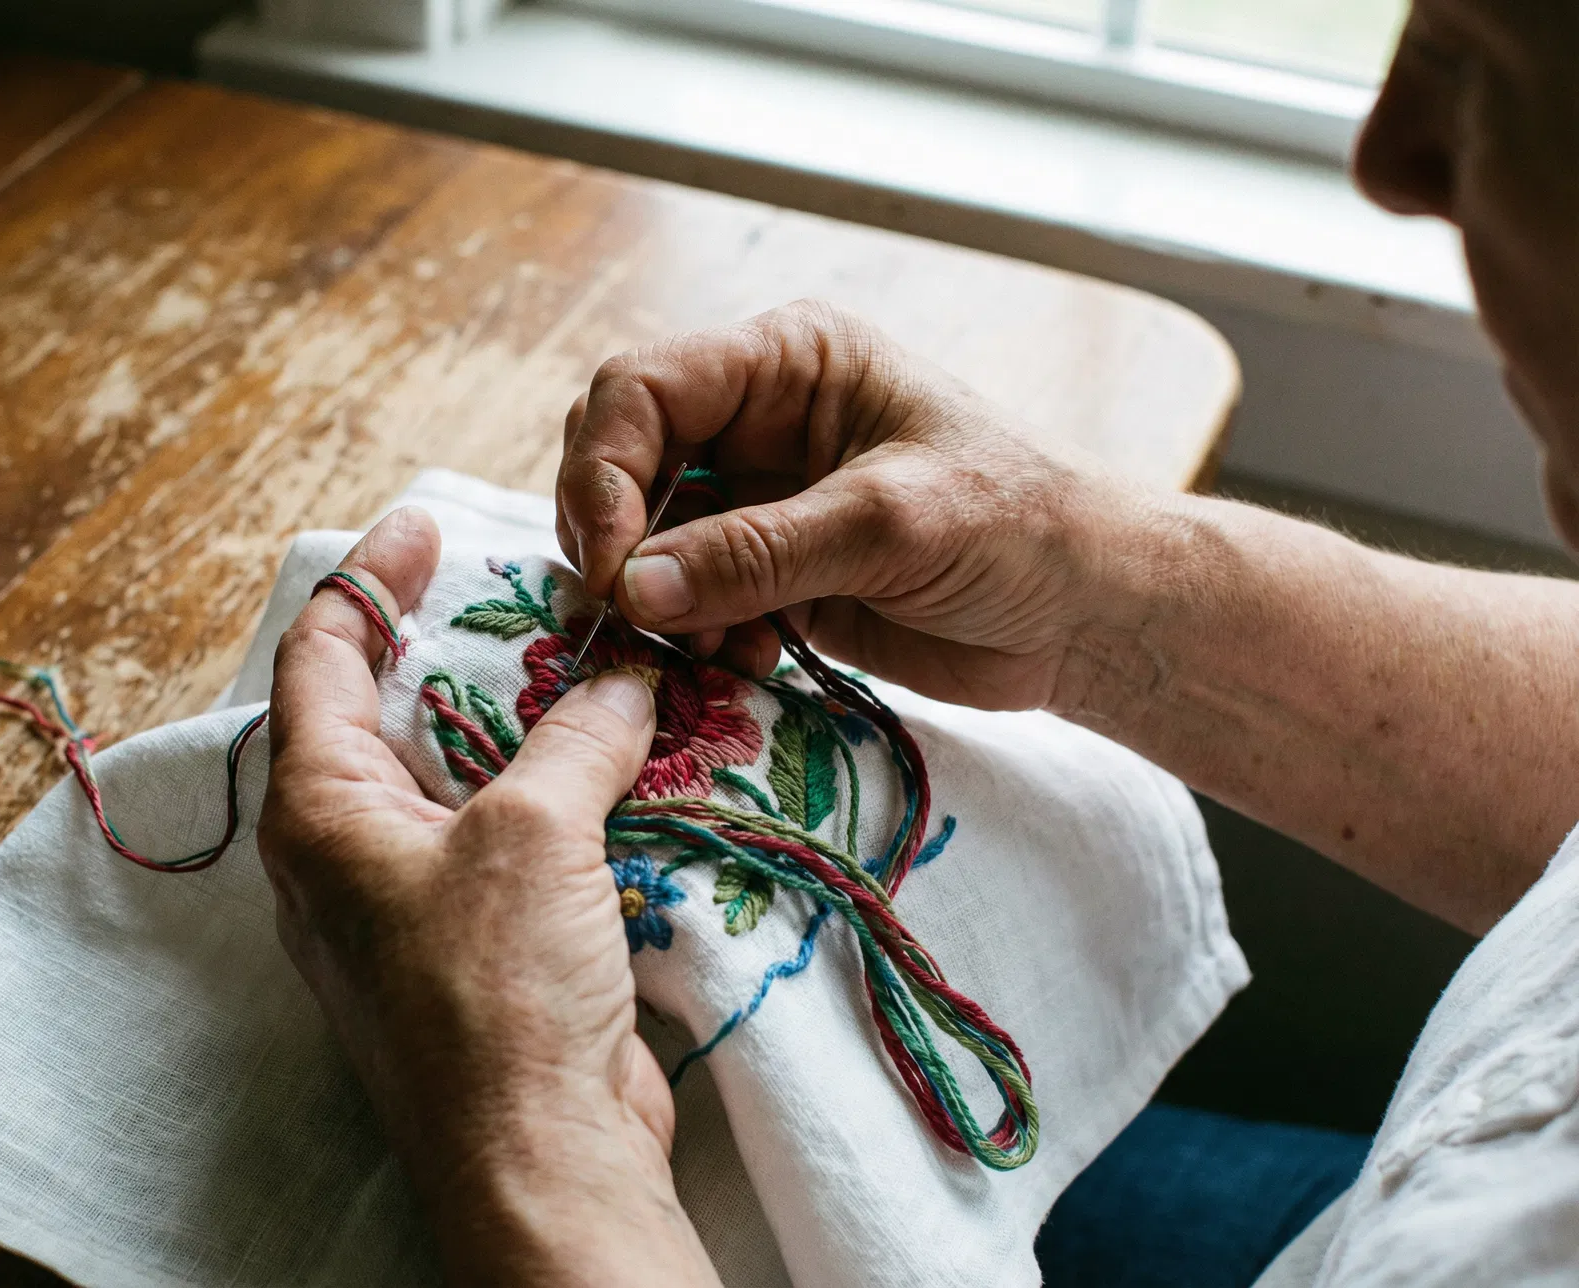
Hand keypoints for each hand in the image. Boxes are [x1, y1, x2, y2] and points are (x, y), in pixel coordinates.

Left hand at [257, 507, 720, 1286]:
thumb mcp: (534, 833)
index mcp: (320, 811)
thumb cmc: (497, 992)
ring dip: (520, 719)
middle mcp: (350, 853)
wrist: (540, 1157)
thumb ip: (577, 734)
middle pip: (387, 713)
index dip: (368, 580)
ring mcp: (413, 904)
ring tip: (590, 656)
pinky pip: (508, 838)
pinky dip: (556, 789)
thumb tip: (627, 671)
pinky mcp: (480, 945)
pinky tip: (620, 758)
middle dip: (455, 646)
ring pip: (458, 776)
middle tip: (527, 584)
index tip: (424, 523)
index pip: (321, 658)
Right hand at [554, 300, 1158, 714]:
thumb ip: (757, 553)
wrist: (1090, 614)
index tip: (612, 563)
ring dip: (655, 602)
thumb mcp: (888, 525)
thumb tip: (632, 588)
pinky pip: (688, 602)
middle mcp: (758, 422)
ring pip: (646, 540)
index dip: (604, 469)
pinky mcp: (771, 577)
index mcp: (788, 363)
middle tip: (632, 613)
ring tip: (707, 649)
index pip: (641, 387)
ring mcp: (760, 502)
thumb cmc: (1019, 527)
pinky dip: (693, 638)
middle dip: (617, 538)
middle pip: (623, 459)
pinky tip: (745, 663)